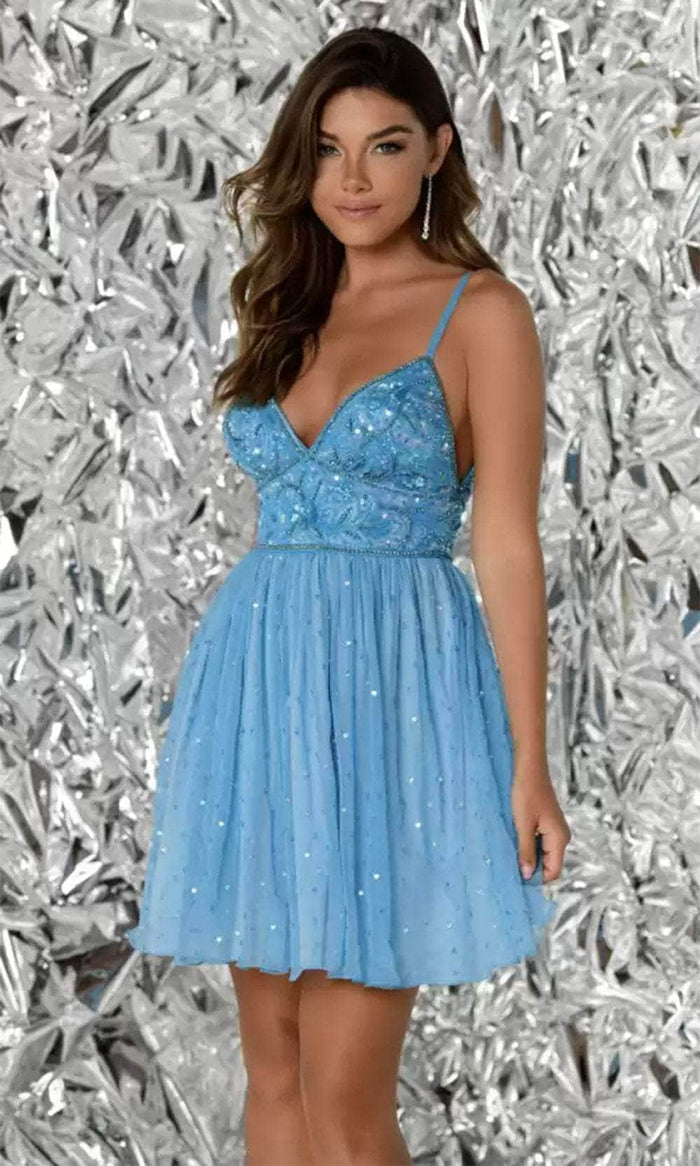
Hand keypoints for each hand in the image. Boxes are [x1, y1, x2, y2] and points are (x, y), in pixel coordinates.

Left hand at [510, 759, 570, 884]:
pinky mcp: (546, 822)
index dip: (536, 879)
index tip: (517, 880)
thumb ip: (526, 851)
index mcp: (559, 839)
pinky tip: (513, 841)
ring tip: (509, 854)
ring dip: (527, 855)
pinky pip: (539, 841)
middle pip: (548, 864)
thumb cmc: (526, 793)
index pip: (553, 871)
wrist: (529, 768)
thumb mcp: (523, 824)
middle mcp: (560, 836)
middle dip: (531, 868)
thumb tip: (528, 875)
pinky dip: (527, 844)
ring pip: (542, 853)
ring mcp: (554, 829)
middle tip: (509, 868)